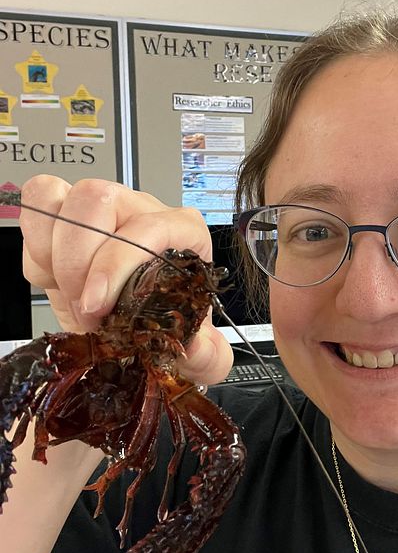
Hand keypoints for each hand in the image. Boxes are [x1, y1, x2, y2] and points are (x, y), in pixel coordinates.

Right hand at [19, 175, 232, 384]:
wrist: (138, 326)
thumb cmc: (167, 321)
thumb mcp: (195, 348)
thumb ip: (207, 356)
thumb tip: (196, 348)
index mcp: (182, 232)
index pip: (150, 226)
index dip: (116, 263)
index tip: (99, 303)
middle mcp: (140, 211)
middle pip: (98, 199)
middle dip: (79, 260)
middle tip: (85, 306)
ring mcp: (101, 209)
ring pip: (64, 197)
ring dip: (55, 252)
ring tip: (69, 292)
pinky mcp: (65, 216)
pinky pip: (39, 207)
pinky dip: (36, 247)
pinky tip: (54, 278)